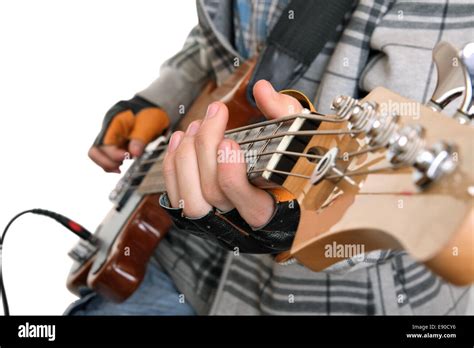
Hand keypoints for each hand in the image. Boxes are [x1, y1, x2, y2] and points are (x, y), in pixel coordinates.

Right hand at [88, 96, 168, 172]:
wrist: (153, 107)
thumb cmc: (151, 113)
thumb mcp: (149, 124)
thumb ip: (140, 138)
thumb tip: (134, 153)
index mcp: (113, 122)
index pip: (104, 143)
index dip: (114, 154)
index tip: (128, 157)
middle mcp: (108, 131)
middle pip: (95, 151)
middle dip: (107, 162)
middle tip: (122, 166)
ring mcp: (110, 138)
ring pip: (99, 156)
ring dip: (109, 164)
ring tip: (121, 168)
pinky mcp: (115, 144)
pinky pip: (107, 157)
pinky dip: (112, 163)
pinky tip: (122, 165)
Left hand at [163, 80, 302, 227]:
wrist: (274, 188)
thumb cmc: (286, 163)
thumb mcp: (294, 134)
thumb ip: (282, 112)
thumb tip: (261, 90)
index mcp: (269, 210)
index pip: (247, 203)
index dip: (232, 174)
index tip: (229, 141)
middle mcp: (238, 221)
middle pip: (211, 194)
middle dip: (206, 149)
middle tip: (215, 114)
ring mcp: (213, 220)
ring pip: (188, 199)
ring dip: (186, 157)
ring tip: (196, 125)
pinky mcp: (195, 213)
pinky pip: (175, 194)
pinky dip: (173, 164)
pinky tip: (181, 138)